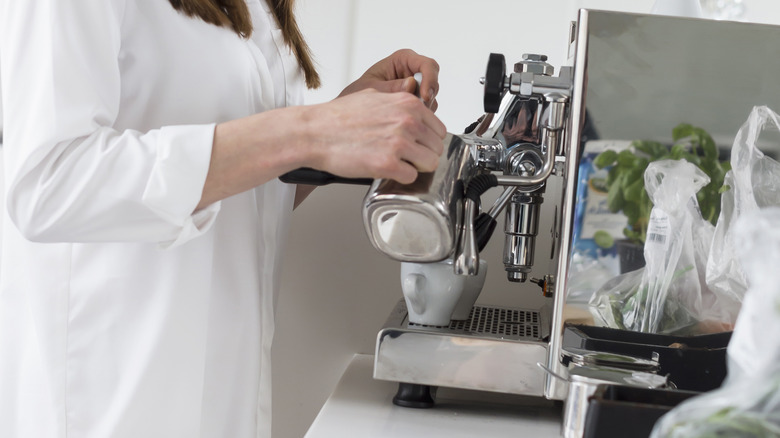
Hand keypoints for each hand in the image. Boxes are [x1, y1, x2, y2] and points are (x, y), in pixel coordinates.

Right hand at [303, 88, 446, 184]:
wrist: (315, 132)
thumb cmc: (338, 117)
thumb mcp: (374, 95)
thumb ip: (399, 103)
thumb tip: (415, 113)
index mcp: (407, 104)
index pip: (438, 129)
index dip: (427, 140)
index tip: (417, 145)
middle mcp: (408, 121)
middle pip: (436, 148)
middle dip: (423, 155)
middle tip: (405, 158)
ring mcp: (399, 143)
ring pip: (429, 164)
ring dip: (415, 167)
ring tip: (396, 164)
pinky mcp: (388, 164)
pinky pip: (411, 177)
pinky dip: (401, 178)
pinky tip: (387, 170)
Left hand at [338, 49, 439, 110]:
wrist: (355, 107)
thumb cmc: (360, 92)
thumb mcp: (372, 89)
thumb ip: (391, 87)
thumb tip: (411, 84)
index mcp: (403, 59)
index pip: (426, 64)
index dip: (430, 79)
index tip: (425, 96)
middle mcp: (413, 70)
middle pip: (433, 79)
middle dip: (427, 95)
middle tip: (417, 110)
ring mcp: (417, 85)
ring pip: (432, 95)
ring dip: (423, 107)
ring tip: (405, 114)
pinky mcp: (418, 99)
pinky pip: (427, 107)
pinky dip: (420, 114)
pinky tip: (406, 118)